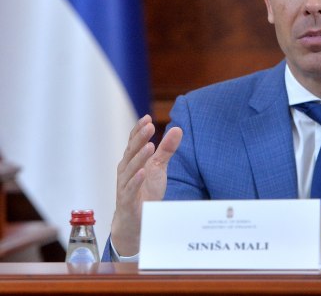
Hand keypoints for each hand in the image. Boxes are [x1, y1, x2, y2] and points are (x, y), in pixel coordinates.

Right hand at [110, 115, 182, 255]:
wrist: (136, 220)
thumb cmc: (145, 190)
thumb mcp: (159, 167)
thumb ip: (166, 149)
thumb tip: (177, 128)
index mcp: (132, 161)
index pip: (133, 142)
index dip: (138, 130)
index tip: (147, 118)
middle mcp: (125, 170)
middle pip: (131, 151)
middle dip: (139, 138)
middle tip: (149, 126)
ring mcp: (125, 185)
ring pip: (130, 168)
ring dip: (139, 157)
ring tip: (149, 145)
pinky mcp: (127, 200)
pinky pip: (130, 189)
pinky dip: (136, 180)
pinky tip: (143, 172)